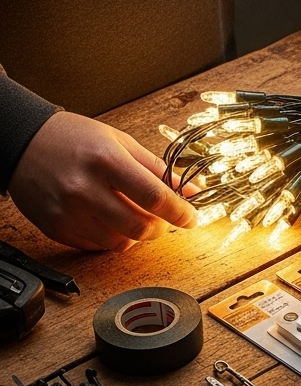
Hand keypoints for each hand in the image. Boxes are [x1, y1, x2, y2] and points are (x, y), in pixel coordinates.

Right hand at [7, 112, 196, 250]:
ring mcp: (68, 212)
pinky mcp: (55, 228)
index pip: (155, 197)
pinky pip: (96, 246)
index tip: (191, 217)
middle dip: (161, 228)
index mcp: (107, 161)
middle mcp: (85, 189)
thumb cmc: (75, 138)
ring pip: (120, 243)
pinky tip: (110, 220)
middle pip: (140, 227)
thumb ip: (158, 169)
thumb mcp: (121, 142)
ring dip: (137, 235)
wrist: (23, 143)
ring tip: (135, 216)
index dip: (180, 212)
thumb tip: (191, 191)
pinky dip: (112, 238)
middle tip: (163, 219)